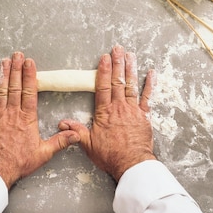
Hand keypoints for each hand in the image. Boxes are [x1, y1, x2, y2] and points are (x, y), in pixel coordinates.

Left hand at [0, 52, 80, 187]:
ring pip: (1, 90)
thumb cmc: (20, 162)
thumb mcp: (44, 153)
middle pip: (15, 86)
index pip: (29, 92)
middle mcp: (13, 113)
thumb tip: (76, 133)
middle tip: (17, 55)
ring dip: (3, 75)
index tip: (30, 62)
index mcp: (27, 118)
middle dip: (16, 69)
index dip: (30, 76)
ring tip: (5, 61)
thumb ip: (60, 141)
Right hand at [60, 45, 155, 180]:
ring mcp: (133, 110)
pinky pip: (148, 97)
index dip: (103, 71)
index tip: (104, 58)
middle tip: (117, 48)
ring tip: (130, 54)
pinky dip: (149, 85)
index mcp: (104, 112)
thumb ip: (77, 130)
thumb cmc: (110, 155)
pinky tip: (151, 73)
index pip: (102, 87)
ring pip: (131, 85)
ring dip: (130, 69)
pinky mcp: (144, 116)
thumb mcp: (89, 144)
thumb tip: (62, 122)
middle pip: (117, 81)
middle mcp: (119, 107)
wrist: (132, 164)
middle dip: (117, 63)